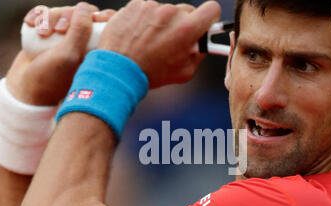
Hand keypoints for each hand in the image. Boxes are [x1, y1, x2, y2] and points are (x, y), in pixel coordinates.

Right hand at [6, 3, 115, 105]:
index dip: (100, 16)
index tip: (93, 19)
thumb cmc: (51, 76)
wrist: (26, 89)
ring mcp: (64, 38)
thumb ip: (80, 31)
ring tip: (41, 33)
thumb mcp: (69, 54)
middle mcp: (82, 43)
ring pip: (62, 12)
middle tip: (58, 31)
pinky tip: (30, 23)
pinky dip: (37, 15)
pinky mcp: (47, 34)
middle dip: (66, 16)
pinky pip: (44, 14)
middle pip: (81, 13)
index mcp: (96, 50)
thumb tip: (84, 8)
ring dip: (49, 17)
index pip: (106, 24)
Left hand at [98, 0, 220, 88]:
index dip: (209, 18)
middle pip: (187, 11)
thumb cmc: (152, 74)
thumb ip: (199, 55)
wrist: (118, 69)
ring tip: (150, 41)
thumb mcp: (184, 73)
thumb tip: (203, 45)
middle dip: (183, 24)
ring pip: (165, 11)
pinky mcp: (135, 5)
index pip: (212, 9)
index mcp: (187, 29)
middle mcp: (171, 13)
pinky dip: (145, 20)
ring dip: (162, 23)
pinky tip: (138, 35)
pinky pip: (147, 9)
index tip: (203, 25)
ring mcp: (152, 7)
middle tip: (173, 40)